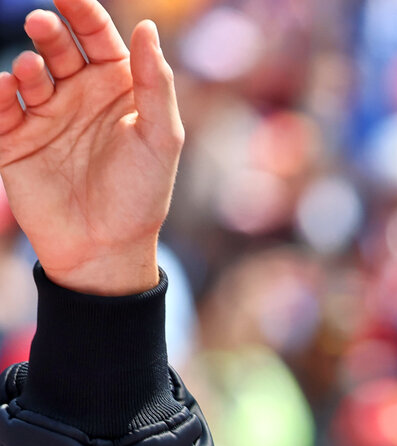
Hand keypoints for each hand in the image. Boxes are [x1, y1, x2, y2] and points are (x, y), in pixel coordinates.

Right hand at [0, 0, 182, 294]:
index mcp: (117, 88)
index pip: (97, 37)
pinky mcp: (14, 142)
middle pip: (58, 47)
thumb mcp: (160, 138)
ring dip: (28, 66)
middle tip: (42, 24)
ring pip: (28, 74)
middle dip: (48, 30)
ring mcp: (44, 117)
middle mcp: (78, 96)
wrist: (106, 249)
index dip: (82, 12)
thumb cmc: (141, 194)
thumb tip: (146, 27)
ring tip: (34, 72)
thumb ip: (155, 83)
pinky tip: (7, 88)